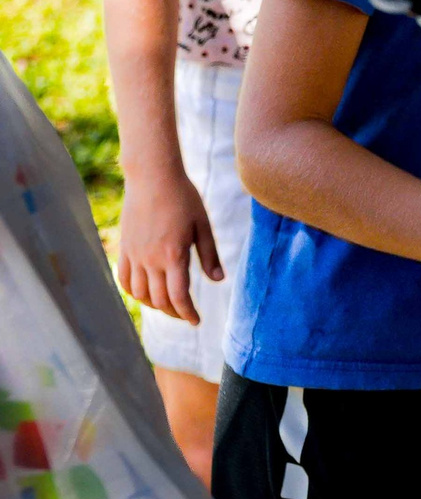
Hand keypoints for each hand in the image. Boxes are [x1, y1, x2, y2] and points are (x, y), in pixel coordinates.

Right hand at [116, 160, 220, 323]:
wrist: (153, 178)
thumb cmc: (184, 198)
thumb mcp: (203, 225)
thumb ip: (209, 255)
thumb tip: (218, 280)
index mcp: (174, 255)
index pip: (178, 296)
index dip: (188, 313)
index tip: (197, 320)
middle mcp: (151, 260)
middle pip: (159, 300)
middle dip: (175, 313)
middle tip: (186, 315)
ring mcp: (134, 255)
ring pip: (139, 294)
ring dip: (154, 305)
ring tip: (169, 305)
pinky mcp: (124, 249)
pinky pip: (124, 280)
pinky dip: (134, 292)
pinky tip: (146, 293)